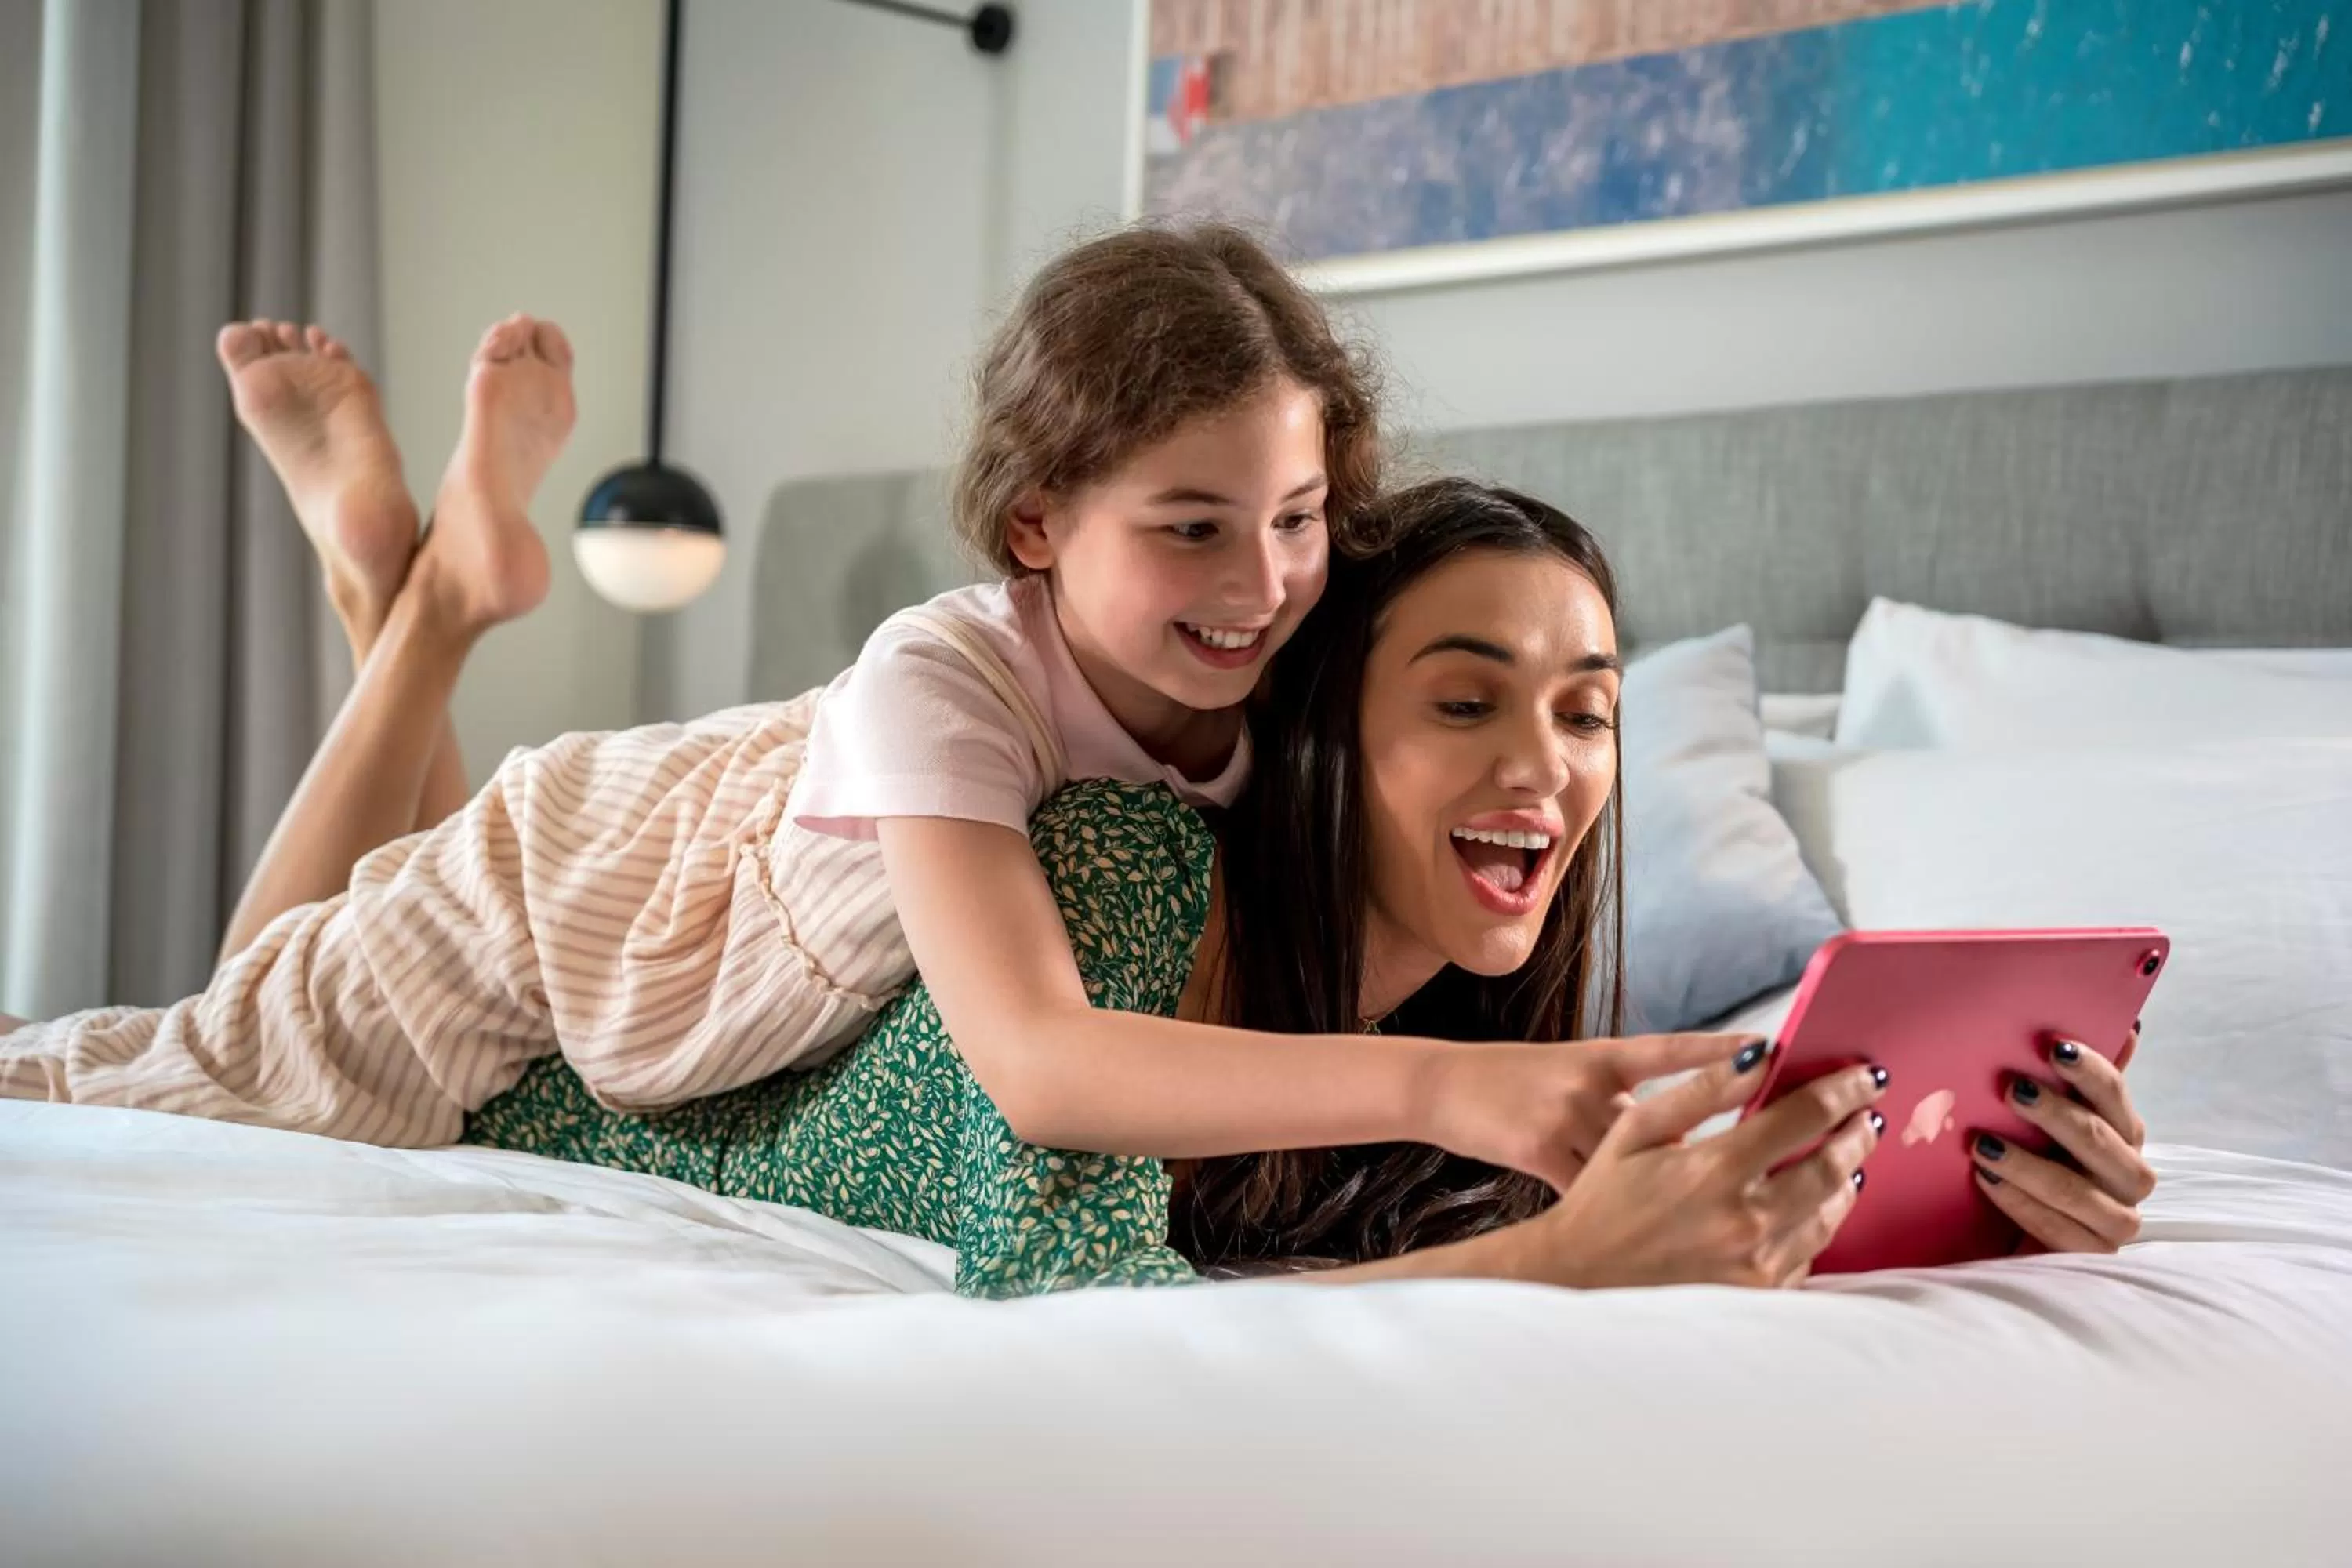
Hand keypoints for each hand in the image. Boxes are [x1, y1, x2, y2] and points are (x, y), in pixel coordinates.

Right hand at [1421, 1033, 1772, 1192]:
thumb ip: (1642, 1101)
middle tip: (1760, 1174)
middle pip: (1667, 1125)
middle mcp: (1588, 1084)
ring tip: (1708, 1222)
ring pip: (1631, 1167)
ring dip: (1673, 1196)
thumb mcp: (1580, 1072)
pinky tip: (1638, 1235)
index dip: (1720, 1051)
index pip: (1672, 1051)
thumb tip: (1709, 1137)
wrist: (1446, 1087)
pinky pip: (1591, 1193)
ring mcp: (1562, 1118)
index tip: (1770, 1051)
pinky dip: (1616, 1216)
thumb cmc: (1519, 1083)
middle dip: (1720, 1152)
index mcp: (1603, 1056)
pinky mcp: (1538, 1154)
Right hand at [1495, 1043, 1887, 1288]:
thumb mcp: (1636, 1129)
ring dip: (1846, 1179)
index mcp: (1715, 1169)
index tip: (1865, 1078)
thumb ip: (1703, 1090)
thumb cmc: (1603, 1197)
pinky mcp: (1758, 1295)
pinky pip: (1809, 1254)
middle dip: (1858, 1134)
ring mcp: (1756, 1264)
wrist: (1578, 1278)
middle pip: (1831, 1166)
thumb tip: (1761, 1055)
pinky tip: (1813, 1206)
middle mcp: (1745, 1220)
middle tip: (1870, 1116)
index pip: (1805, 1117)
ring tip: (1847, 1158)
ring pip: (1829, 1213)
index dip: (1843, 1091)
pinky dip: (1818, 1223)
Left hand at [1970, 1023, 2154, 1253]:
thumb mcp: (2057, 1123)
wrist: (2032, 1239)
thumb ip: (2086, 1081)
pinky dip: (2018, 1201)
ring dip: (2027, 1165)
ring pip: (2074, 1189)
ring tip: (1982, 1144)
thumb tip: (2128, 1026)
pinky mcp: (2092, 1254)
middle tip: (2011, 1089)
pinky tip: (1987, 1179)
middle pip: (2098, 1138)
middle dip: (2054, 1113)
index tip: (2052, 1047)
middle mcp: (2130, 1175)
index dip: (2088, 1069)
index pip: (2114, 1094)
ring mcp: (2116, 1219)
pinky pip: (2055, 1229)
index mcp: (2126, 1133)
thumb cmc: (2046, 1166)